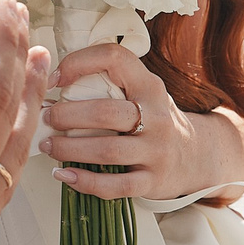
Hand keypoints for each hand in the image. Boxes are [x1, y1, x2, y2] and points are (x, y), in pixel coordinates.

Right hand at [0, 0, 50, 244]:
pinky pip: (5, 182)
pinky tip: (13, 132)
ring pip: (16, 150)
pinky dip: (18, 143)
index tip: (4, 5)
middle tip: (23, 15)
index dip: (1, 43)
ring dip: (29, 101)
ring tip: (40, 62)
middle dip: (19, 59)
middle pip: (9, 114)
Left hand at [42, 43, 243, 201]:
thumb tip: (49, 81)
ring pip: (107, 151)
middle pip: (105, 112)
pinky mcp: (153, 181)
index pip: (115, 59)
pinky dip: (85, 181)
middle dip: (66, 115)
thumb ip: (110, 84)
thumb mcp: (143, 92)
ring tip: (49, 145)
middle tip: (45, 118)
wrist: (197, 155)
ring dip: (70, 148)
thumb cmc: (155, 120)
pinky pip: (115, 186)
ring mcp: (156, 151)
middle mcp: (156, 116)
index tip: (54, 78)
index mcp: (149, 86)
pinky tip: (64, 174)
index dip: (79, 63)